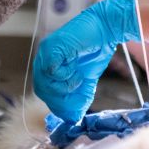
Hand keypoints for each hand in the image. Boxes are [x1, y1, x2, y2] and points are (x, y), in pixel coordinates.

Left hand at [33, 0, 138, 121]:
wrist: (106, 29)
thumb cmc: (96, 50)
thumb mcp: (86, 79)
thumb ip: (78, 96)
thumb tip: (74, 118)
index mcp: (49, 65)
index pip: (44, 90)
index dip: (57, 103)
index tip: (71, 109)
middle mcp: (43, 58)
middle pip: (41, 89)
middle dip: (60, 98)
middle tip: (76, 96)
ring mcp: (46, 52)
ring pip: (44, 82)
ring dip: (64, 87)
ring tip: (78, 79)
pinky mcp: (52, 47)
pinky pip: (51, 70)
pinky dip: (65, 76)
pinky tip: (76, 70)